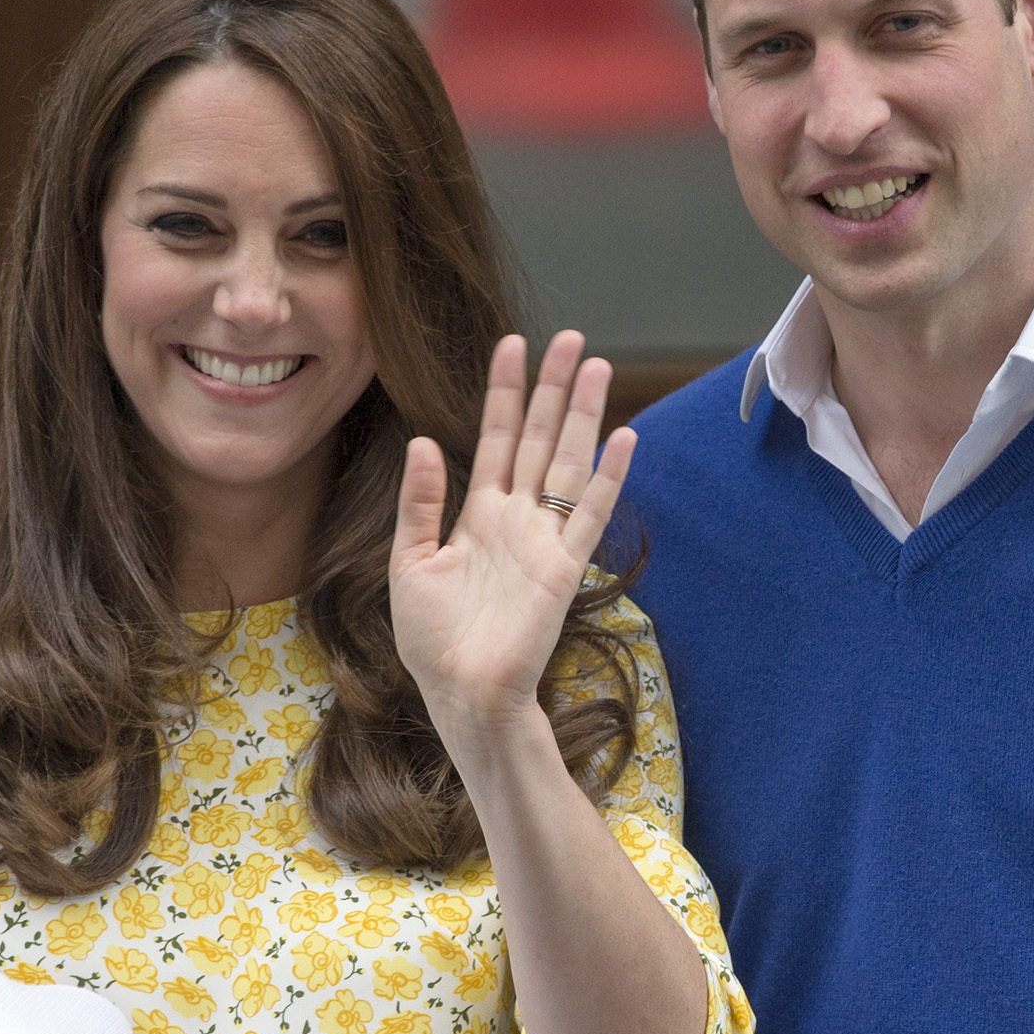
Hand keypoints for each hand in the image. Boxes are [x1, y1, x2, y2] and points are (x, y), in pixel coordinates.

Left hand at [389, 331, 635, 748]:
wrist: (462, 695)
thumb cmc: (433, 641)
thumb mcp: (410, 564)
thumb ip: (419, 503)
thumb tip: (425, 440)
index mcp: (479, 514)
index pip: (497, 438)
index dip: (504, 392)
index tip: (512, 344)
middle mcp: (517, 518)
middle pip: (540, 438)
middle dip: (553, 388)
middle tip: (569, 338)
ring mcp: (545, 540)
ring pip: (569, 463)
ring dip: (584, 415)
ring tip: (596, 366)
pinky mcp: (565, 569)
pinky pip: (591, 515)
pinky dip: (609, 477)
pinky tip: (624, 436)